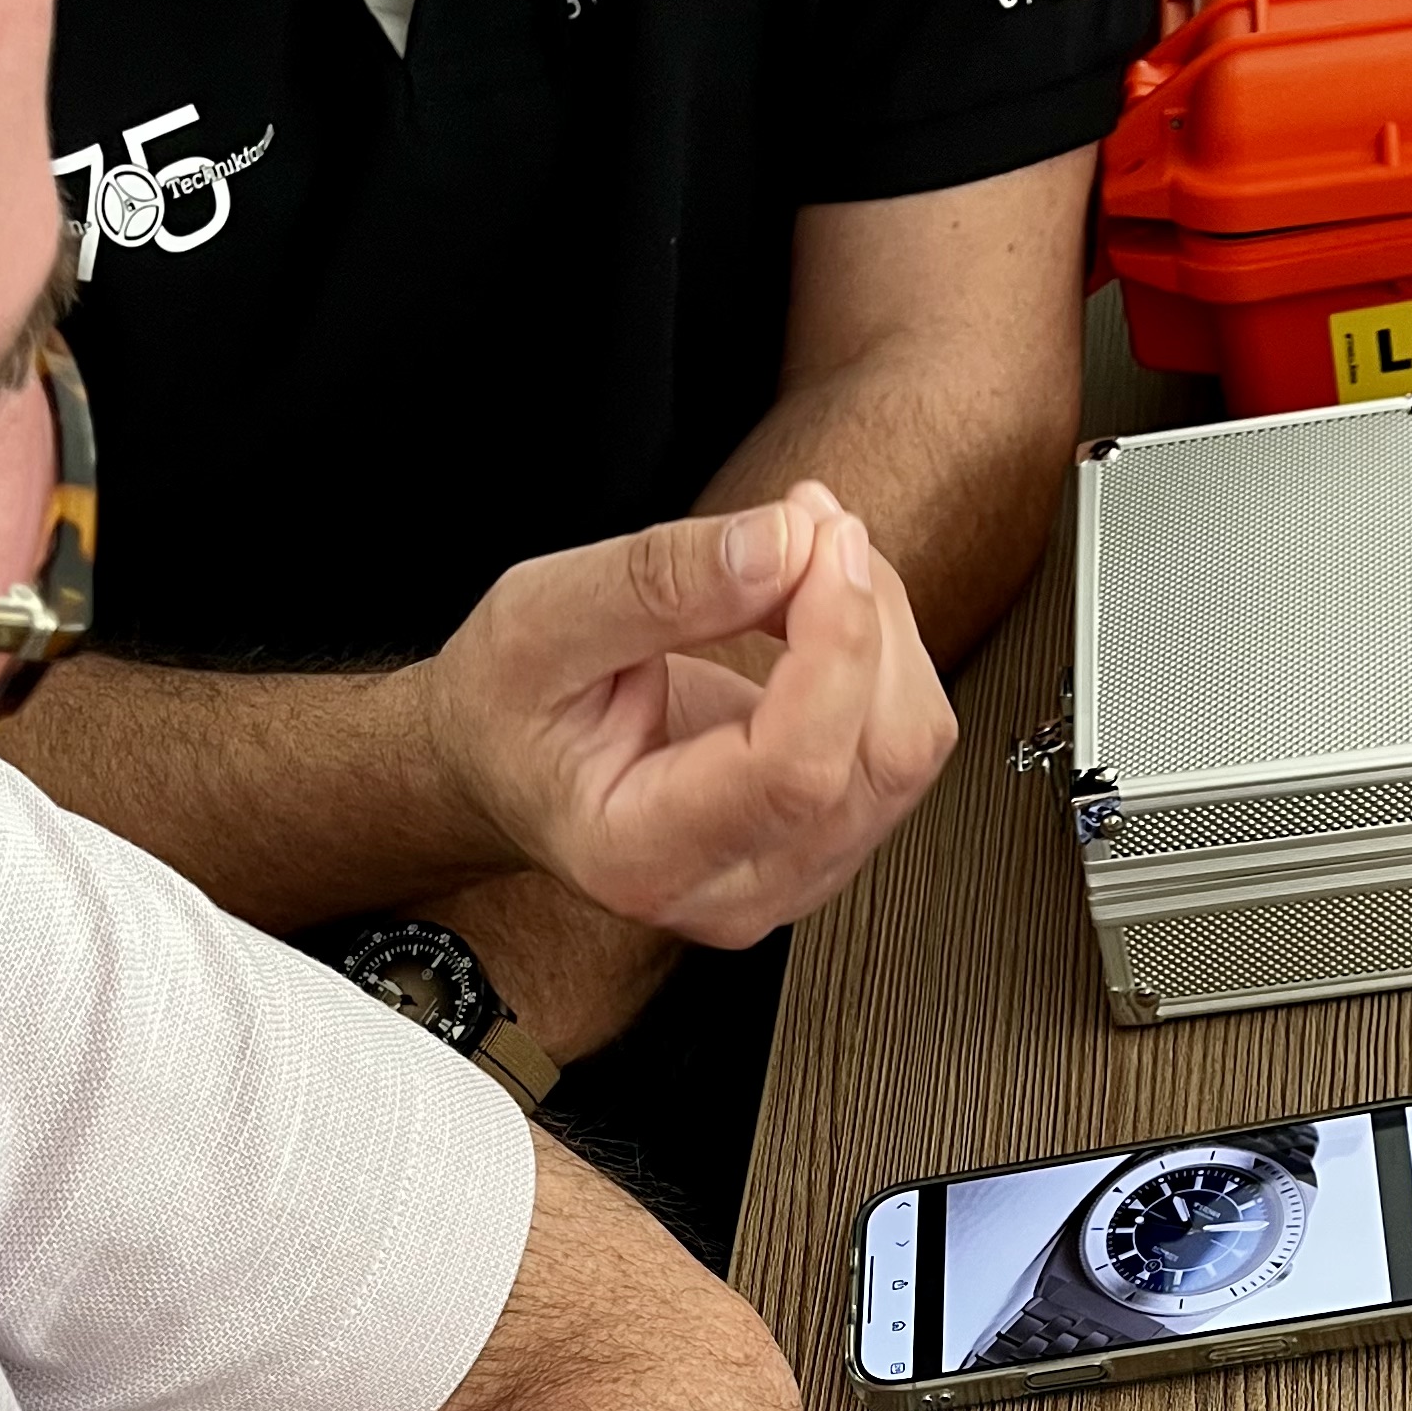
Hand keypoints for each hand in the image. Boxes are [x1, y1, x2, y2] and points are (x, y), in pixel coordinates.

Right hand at [420, 478, 956, 946]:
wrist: (503, 763)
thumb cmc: (507, 708)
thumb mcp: (538, 620)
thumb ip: (656, 585)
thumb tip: (781, 547)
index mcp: (640, 856)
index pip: (796, 770)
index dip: (835, 643)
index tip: (818, 540)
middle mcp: (732, 890)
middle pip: (878, 758)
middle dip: (864, 616)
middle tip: (800, 520)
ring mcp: (791, 873)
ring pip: (909, 744)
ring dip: (878, 623)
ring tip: (798, 550)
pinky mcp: (827, 834)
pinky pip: (901, 737)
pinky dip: (876, 648)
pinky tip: (813, 603)